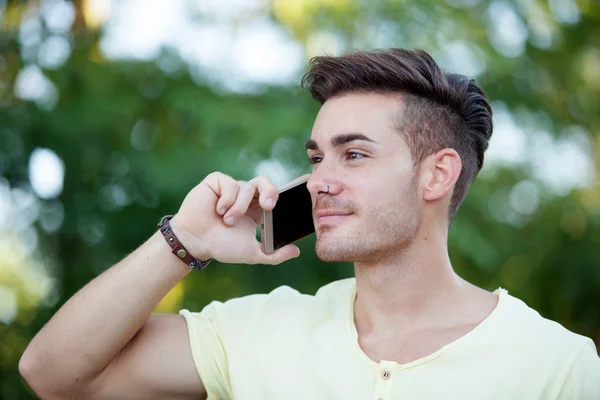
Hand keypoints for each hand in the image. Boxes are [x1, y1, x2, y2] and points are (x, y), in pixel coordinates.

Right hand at [169, 172, 300, 264]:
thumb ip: (274, 254)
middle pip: (265, 183)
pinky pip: (230, 183)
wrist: (195, 242)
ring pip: (246, 188)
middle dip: (271, 191)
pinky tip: (218, 210)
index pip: (275, 195)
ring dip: (239, 207)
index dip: (287, 190)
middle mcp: (246, 197)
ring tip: (228, 221)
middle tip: (268, 206)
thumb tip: (296, 252)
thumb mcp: (252, 253)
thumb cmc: (221, 246)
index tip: (302, 184)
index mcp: (257, 210)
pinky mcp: (217, 182)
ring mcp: (231, 188)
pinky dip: (227, 199)